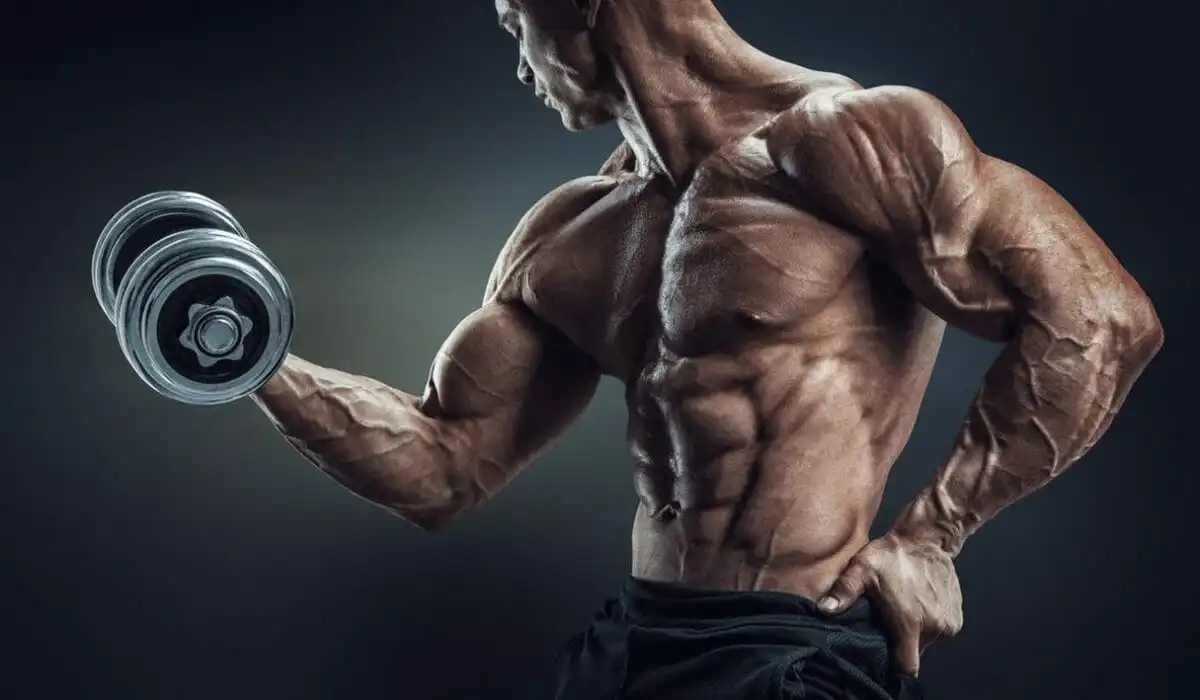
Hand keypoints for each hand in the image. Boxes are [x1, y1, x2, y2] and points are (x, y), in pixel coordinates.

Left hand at [817, 532, 962, 676]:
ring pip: (926, 642)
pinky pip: (939, 631)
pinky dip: (928, 625)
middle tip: (885, 626)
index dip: (893, 668)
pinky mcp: (957, 618)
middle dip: (899, 645)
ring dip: (914, 634)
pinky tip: (916, 607)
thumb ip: (843, 592)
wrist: (927, 539)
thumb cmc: (890, 556)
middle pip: (914, 654)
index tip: (881, 660)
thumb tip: (823, 610)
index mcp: (911, 624)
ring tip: (900, 614)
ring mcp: (949, 624)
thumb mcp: (861, 570)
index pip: (907, 667)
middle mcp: (934, 629)